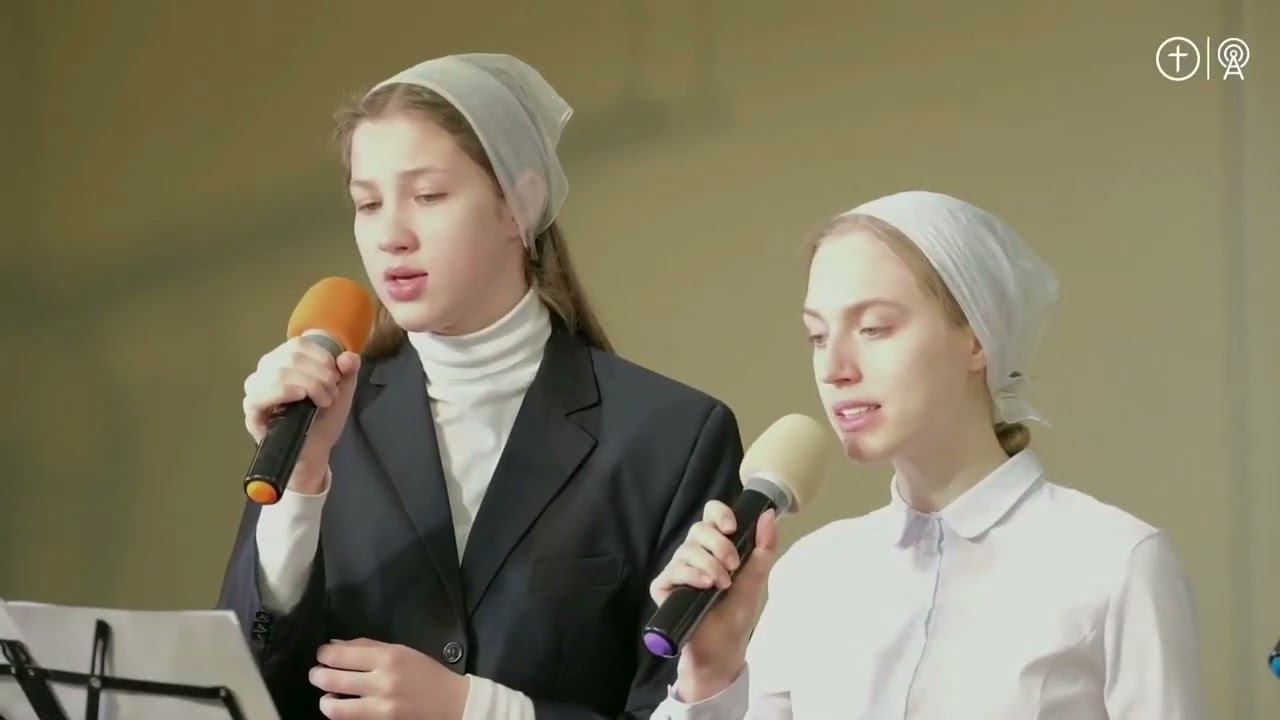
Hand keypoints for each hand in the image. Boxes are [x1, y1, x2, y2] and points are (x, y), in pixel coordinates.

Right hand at [242, 338, 360, 492]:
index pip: (299, 344)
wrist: (315, 452)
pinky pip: (259, 394)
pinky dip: (283, 391)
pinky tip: (300, 397)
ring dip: (309, 384)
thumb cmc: (323, 420)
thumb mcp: (341, 391)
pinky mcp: (252, 411)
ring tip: (323, 401)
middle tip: (332, 394)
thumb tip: (348, 357)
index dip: (322, 357)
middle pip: (291, 357)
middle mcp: (267, 370)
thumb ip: (348, 371)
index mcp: (285, 360)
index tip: (337, 376)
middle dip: (320, 374)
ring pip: (278, 372)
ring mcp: (256, 389)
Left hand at [310, 639, 468, 719]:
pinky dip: (341, 713)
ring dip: (325, 701)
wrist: (453, 705)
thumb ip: (368, 647)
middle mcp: (382, 682)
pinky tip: (343, 707)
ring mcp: (381, 708)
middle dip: (318, 675)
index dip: (324, 655)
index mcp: (388, 658)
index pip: (340, 655)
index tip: (323, 655)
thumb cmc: (427, 674)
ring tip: (327, 696)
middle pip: (332, 678)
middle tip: (317, 674)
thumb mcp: (402, 651)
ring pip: (334, 707)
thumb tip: (335, 645)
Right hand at [649, 501, 779, 701]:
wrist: (722, 649)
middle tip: (733, 566)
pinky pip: (672, 570)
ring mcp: (678, 569)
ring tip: (720, 585)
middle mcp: (694, 554)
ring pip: (686, 549)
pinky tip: (704, 586)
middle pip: (698, 528)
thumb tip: (768, 514)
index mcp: (715, 546)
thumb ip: (764, 549)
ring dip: (709, 564)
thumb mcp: (756, 580)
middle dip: (719, 544)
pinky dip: (691, 575)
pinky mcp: (663, 587)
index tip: (733, 528)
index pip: (711, 514)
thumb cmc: (736, 614)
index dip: (719, 513)